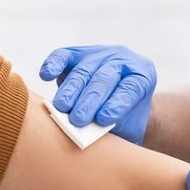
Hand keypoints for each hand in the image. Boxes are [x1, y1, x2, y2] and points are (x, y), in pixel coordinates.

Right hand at [39, 45, 155, 143]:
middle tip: (78, 120)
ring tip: (62, 108)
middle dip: (90, 100)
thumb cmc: (123, 120)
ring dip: (71, 91)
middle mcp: (122, 60)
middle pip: (105, 78)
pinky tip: (46, 75)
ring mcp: (99, 54)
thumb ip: (115, 128)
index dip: (117, 104)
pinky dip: (54, 64)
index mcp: (143, 75)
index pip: (131, 88)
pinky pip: (63, 56)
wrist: (115, 105)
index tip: (103, 120)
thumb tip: (92, 135)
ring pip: (83, 70)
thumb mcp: (127, 126)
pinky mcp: (76, 54)